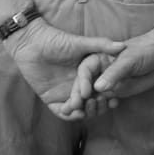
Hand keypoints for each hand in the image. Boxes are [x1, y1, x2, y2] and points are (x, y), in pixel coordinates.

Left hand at [5, 20, 125, 120]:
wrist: (31, 43)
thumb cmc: (57, 40)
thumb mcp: (81, 43)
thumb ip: (101, 45)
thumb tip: (122, 46)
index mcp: (86, 77)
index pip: (100, 92)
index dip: (108, 96)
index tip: (114, 99)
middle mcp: (76, 87)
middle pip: (90, 103)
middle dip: (96, 106)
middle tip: (100, 103)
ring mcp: (63, 94)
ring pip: (77, 110)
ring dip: (83, 111)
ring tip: (86, 107)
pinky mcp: (50, 98)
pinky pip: (60, 112)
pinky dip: (68, 114)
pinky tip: (73, 110)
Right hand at [69, 26, 153, 113]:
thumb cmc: (147, 50)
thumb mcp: (130, 60)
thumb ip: (114, 74)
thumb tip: (98, 88)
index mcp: (99, 58)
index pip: (84, 71)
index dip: (82, 83)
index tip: (83, 95)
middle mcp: (101, 71)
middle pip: (85, 86)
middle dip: (80, 98)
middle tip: (74, 109)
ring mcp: (109, 82)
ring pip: (93, 96)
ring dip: (89, 105)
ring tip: (87, 113)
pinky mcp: (118, 91)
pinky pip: (105, 102)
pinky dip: (102, 108)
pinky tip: (103, 111)